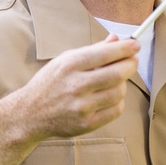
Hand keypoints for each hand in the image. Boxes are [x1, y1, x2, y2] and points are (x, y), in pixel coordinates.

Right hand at [20, 36, 138, 141]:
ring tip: (115, 81)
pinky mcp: (86, 124)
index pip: (106, 54)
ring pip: (119, 92)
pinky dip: (117, 101)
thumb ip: (92, 51)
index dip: (126, 48)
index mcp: (70, 65)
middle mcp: (76, 86)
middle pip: (117, 74)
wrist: (30, 114)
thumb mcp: (65, 60)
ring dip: (122, 84)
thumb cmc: (50, 83)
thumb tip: (117, 40)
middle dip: (131, 64)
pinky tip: (109, 97)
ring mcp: (81, 107)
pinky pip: (116, 110)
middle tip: (132, 61)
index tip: (135, 46)